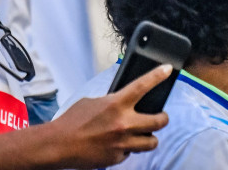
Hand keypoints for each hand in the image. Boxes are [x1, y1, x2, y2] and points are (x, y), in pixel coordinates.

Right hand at [40, 65, 171, 166]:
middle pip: (159, 121)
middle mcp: (124, 124)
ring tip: (144, 134)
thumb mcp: (91, 102)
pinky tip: (117, 144)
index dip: (157, 76)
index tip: (167, 69)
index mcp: (115, 104)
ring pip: (152, 142)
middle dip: (163, 118)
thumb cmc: (72, 121)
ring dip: (150, 137)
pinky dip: (128, 148)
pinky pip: (131, 152)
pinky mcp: (119, 158)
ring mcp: (123, 142)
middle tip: (161, 116)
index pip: (142, 86)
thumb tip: (121, 104)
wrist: (60, 144)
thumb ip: (110, 103)